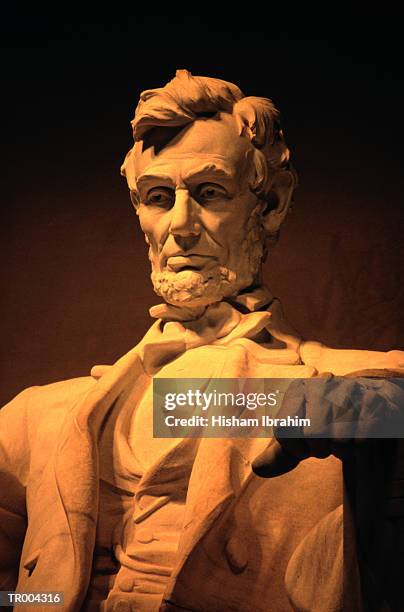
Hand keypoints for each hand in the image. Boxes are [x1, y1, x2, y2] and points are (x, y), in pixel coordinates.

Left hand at [252, 374, 403, 477]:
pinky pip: (359, 441)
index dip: (293, 447)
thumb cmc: (326, 422)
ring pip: (337, 439)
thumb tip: (258, 469)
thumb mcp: (300, 436)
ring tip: (341, 439)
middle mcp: (320, 384)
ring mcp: (347, 391)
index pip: (283, 427)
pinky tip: (356, 436)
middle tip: (325, 444)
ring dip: (339, 449)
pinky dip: (357, 447)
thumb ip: (279, 454)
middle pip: (312, 434)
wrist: (367, 403)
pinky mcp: (371, 403)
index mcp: (297, 390)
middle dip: (319, 449)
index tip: (303, 449)